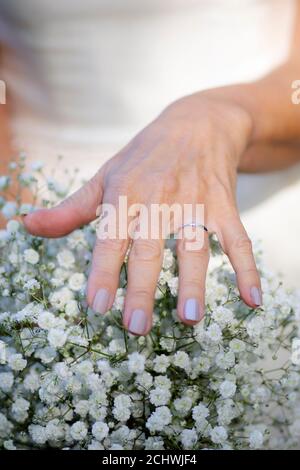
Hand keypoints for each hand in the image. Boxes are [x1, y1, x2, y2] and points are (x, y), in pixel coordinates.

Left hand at [23, 92, 261, 334]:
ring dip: (194, 282)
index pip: (110, 238)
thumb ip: (70, 209)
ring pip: (194, 246)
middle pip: (150, 248)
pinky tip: (253, 300)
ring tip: (190, 318)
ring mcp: (195, 202)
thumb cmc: (143, 157)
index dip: (103, 271)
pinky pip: (238, 239)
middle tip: (136, 328)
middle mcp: (159, 199)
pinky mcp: (224, 205)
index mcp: (125, 194)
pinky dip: (247, 268)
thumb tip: (27, 225)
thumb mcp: (104, 176)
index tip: (97, 306)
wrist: (197, 123)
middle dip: (142, 289)